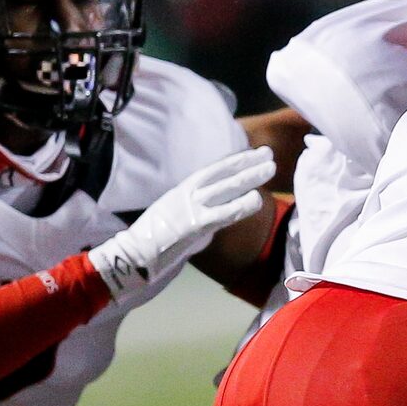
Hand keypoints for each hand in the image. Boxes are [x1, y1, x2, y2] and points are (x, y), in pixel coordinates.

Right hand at [87, 146, 275, 300]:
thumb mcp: (177, 213)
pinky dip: (242, 206)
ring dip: (250, 177)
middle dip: (247, 162)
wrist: (136, 252)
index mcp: (184, 189)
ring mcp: (193, 207)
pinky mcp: (197, 224)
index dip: (234, 161)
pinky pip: (225, 213)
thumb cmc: (156, 238)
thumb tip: (220, 212)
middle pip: (223, 173)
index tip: (252, 153)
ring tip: (270, 168)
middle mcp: (189, 193)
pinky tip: (257, 199)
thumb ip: (199, 210)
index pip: (213, 170)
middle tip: (268, 153)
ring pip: (227, 187)